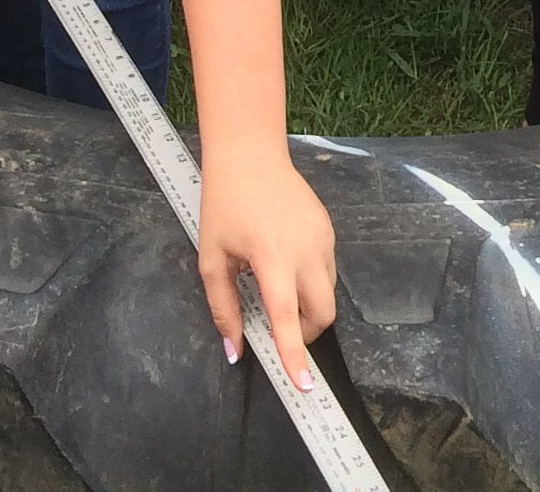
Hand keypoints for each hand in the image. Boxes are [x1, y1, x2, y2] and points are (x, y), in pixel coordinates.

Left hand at [197, 148, 336, 387]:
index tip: (302, 385)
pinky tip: (285, 262)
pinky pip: (327, 270)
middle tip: (279, 326)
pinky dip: (311, 282)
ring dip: (308, 306)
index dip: (293, 354)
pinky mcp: (329, 230)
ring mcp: (323, 239)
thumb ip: (223, 308)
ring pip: (328, 293)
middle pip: (323, 313)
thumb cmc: (223, 204)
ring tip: (277, 286)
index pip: (287, 317)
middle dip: (304, 332)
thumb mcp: (211, 257)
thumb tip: (235, 351)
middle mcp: (306, 251)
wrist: (250, 153)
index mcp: (272, 258)